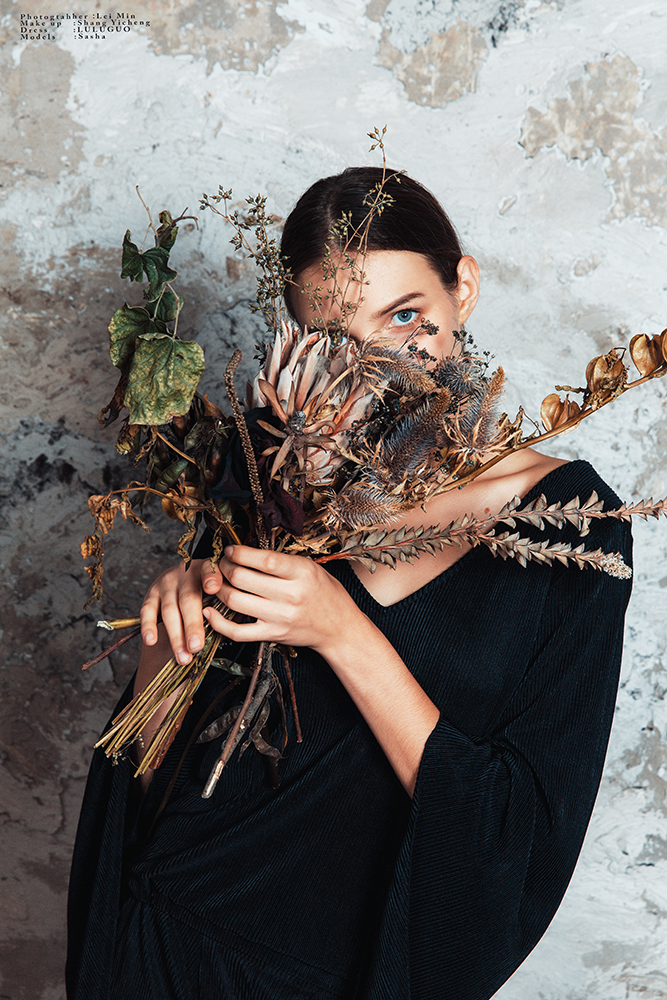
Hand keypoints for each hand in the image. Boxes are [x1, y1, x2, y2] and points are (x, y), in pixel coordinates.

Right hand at [140, 557, 223, 664]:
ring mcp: (166, 583)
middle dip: (192, 625)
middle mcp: (184, 573)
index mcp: (206, 570)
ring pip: (169, 610)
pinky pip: (147, 610)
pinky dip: (148, 626)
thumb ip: (227, 600)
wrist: (186, 578)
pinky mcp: (151, 593)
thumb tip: (237, 625)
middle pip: (188, 599)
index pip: (209, 571)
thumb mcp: (221, 588)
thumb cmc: (210, 590)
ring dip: (175, 636)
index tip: (213, 588)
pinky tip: (151, 641)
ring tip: (183, 657)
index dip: (212, 578)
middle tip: (196, 647)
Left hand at [202, 545, 364, 654]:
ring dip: (218, 589)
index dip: (240, 553)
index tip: (230, 550)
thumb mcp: (310, 567)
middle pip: (242, 578)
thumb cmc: (323, 592)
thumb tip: (245, 551)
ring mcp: (279, 618)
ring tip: (217, 582)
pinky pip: (237, 632)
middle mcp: (290, 595)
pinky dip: (218, 622)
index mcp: (301, 573)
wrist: (338, 627)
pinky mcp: (271, 635)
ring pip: (234, 601)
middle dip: (224, 567)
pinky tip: (209, 611)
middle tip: (222, 564)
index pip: (263, 560)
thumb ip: (281, 560)